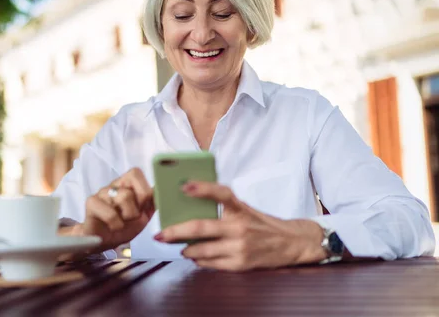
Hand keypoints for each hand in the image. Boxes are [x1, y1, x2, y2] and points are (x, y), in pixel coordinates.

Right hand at [82, 168, 154, 251]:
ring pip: (123, 198)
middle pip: (132, 190)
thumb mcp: (144, 215)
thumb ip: (154, 201)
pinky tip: (112, 227)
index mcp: (126, 184)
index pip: (136, 173)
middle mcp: (113, 185)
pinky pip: (110, 213)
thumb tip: (165, 188)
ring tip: (121, 223)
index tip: (141, 207)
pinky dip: (116, 224)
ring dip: (126, 218)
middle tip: (130, 218)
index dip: (143, 191)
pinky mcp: (91, 203)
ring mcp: (101, 193)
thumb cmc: (124, 226)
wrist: (104, 241)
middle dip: (135, 211)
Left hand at [154, 182, 326, 271]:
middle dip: (175, 232)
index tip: (183, 186)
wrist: (291, 243)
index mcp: (240, 208)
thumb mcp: (244, 209)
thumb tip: (188, 207)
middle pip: (200, 228)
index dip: (201, 188)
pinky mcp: (241, 264)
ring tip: (177, 246)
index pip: (220, 193)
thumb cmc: (261, 223)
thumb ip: (221, 207)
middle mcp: (239, 227)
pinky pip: (211, 264)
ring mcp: (240, 247)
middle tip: (160, 234)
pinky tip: (195, 256)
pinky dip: (199, 260)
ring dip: (185, 249)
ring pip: (202, 250)